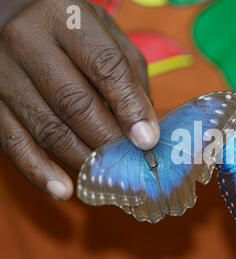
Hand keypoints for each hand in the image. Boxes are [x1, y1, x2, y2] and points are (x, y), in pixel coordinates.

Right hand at [0, 0, 158, 199]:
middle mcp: (27, 41)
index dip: (129, 107)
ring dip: (82, 161)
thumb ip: (130, 80)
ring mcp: (2, 72)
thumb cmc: (74, 32)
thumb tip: (146, 132)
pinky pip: (12, 143)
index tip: (148, 141)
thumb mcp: (109, 39)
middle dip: (108, 141)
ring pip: (46, 128)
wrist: (15, 16)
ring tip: (108, 181)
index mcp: (67, 18)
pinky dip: (39, 171)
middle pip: (74, 103)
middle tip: (132, 166)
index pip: (105, 67)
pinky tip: (64, 190)